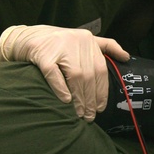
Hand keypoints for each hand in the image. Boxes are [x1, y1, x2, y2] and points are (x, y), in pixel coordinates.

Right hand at [0, 25, 129, 120]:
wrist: (26, 37)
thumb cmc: (57, 44)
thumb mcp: (83, 40)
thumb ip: (105, 46)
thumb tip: (126, 57)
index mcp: (88, 39)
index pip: (100, 69)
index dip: (102, 90)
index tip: (101, 107)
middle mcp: (76, 41)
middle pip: (88, 75)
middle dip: (91, 99)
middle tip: (89, 116)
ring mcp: (59, 46)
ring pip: (75, 76)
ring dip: (79, 98)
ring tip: (80, 114)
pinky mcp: (42, 54)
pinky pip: (53, 74)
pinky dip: (60, 88)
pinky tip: (65, 101)